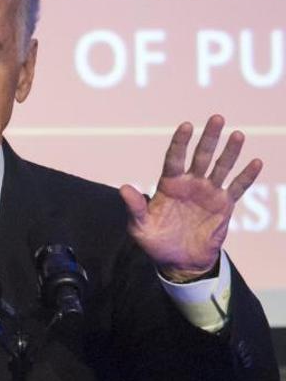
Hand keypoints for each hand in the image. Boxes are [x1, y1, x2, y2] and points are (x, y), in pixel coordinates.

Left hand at [119, 115, 261, 281]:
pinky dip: (246, 176)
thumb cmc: (156, 241)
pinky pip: (237, 188)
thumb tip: (124, 188)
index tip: (187, 126)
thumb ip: (135, 207)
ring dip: (230, 152)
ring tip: (237, 134)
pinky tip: (256, 162)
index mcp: (169, 184)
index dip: (180, 142)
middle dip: (209, 138)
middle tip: (217, 118)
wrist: (179, 262)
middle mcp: (190, 184)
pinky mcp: (224, 205)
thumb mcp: (140, 226)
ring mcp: (208, 193)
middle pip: (201, 156)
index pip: (175, 158)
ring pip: (221, 167)